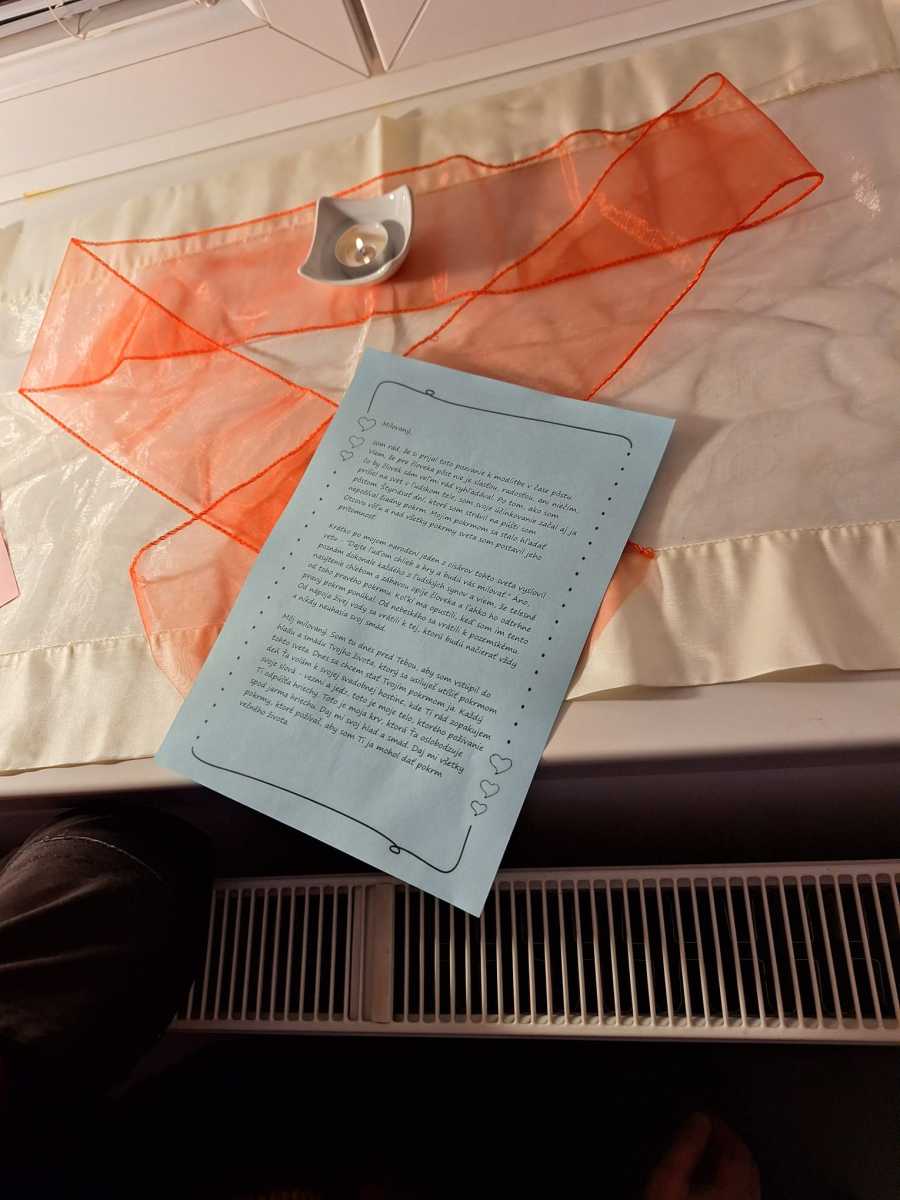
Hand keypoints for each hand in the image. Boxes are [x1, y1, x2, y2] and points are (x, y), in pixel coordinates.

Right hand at [644, 1112, 760, 1199]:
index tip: (705, 1118)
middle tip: (706, 1133)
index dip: (722, 1129)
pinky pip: (746, 1199)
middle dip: (729, 1144)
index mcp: (731, 1190)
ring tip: (708, 1154)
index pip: (737, 1150)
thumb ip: (685, 1148)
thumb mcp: (667, 1182)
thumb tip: (700, 1119)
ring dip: (732, 1164)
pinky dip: (734, 1183)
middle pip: (747, 1166)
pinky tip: (714, 1183)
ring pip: (749, 1183)